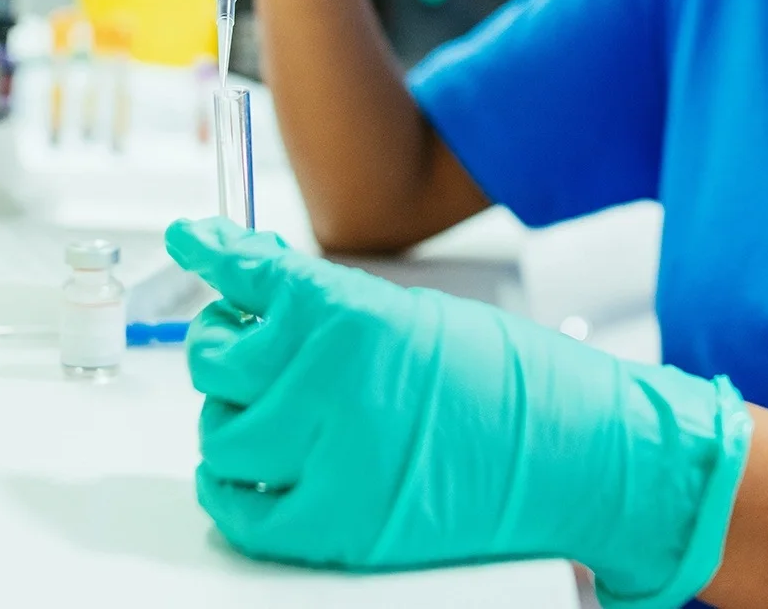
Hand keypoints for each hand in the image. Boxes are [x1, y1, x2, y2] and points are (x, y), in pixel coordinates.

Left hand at [166, 217, 751, 608]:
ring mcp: (332, 459)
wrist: (576, 456)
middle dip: (224, 347)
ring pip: (220, 433)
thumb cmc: (507, 383)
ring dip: (230, 418)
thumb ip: (326, 306)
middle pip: (217, 360)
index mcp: (352, 318)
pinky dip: (228, 490)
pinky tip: (241, 470)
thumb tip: (254, 289)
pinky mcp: (340, 527)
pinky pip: (240, 511)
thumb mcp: (410, 315)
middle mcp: (331, 384)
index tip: (191, 240)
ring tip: (266, 412)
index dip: (213, 255)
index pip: (251, 276)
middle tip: (242, 345)